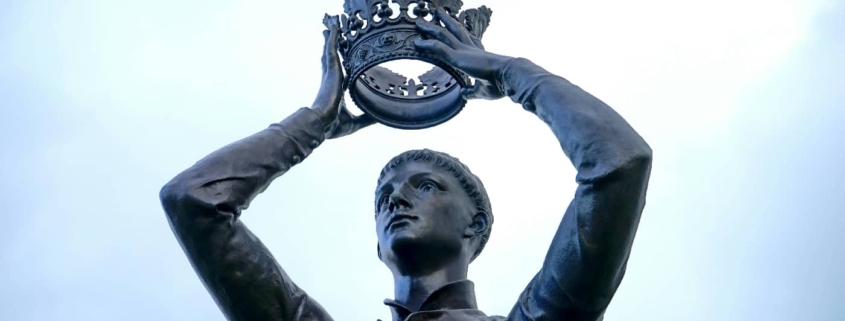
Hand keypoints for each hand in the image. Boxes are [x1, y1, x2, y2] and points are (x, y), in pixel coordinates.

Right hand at [311, 14, 375, 138]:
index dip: (342, 66)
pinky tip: (333, 28)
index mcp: (336, 91)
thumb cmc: (333, 126)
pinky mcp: (331, 70)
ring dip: (331, 38)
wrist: (321, 124)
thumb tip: (381, 118)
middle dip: (332, 47)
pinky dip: (332, 38)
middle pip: (332, 59)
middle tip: (331, 34)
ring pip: (331, 51)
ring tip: (332, 25)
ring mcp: (331, 75)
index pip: (340, 75)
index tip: (344, 60)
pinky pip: (332, 50)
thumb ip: (368, 118)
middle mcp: (332, 81)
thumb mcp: (356, 122)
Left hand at [414, 8, 513, 99]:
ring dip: (430, 28)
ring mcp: (463, 51)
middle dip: (445, 21)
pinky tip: (416, 42)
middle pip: (454, 31)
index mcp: (478, 55)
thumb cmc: (500, 84)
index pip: (468, 40)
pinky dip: (427, 45)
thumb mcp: (482, 91)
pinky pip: (438, 48)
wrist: (508, 76)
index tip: (455, 25)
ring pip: (443, 35)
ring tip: (419, 22)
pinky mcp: (457, 56)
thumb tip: (464, 93)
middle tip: (437, 13)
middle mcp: (470, 49)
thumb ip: (472, 91)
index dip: (460, 32)